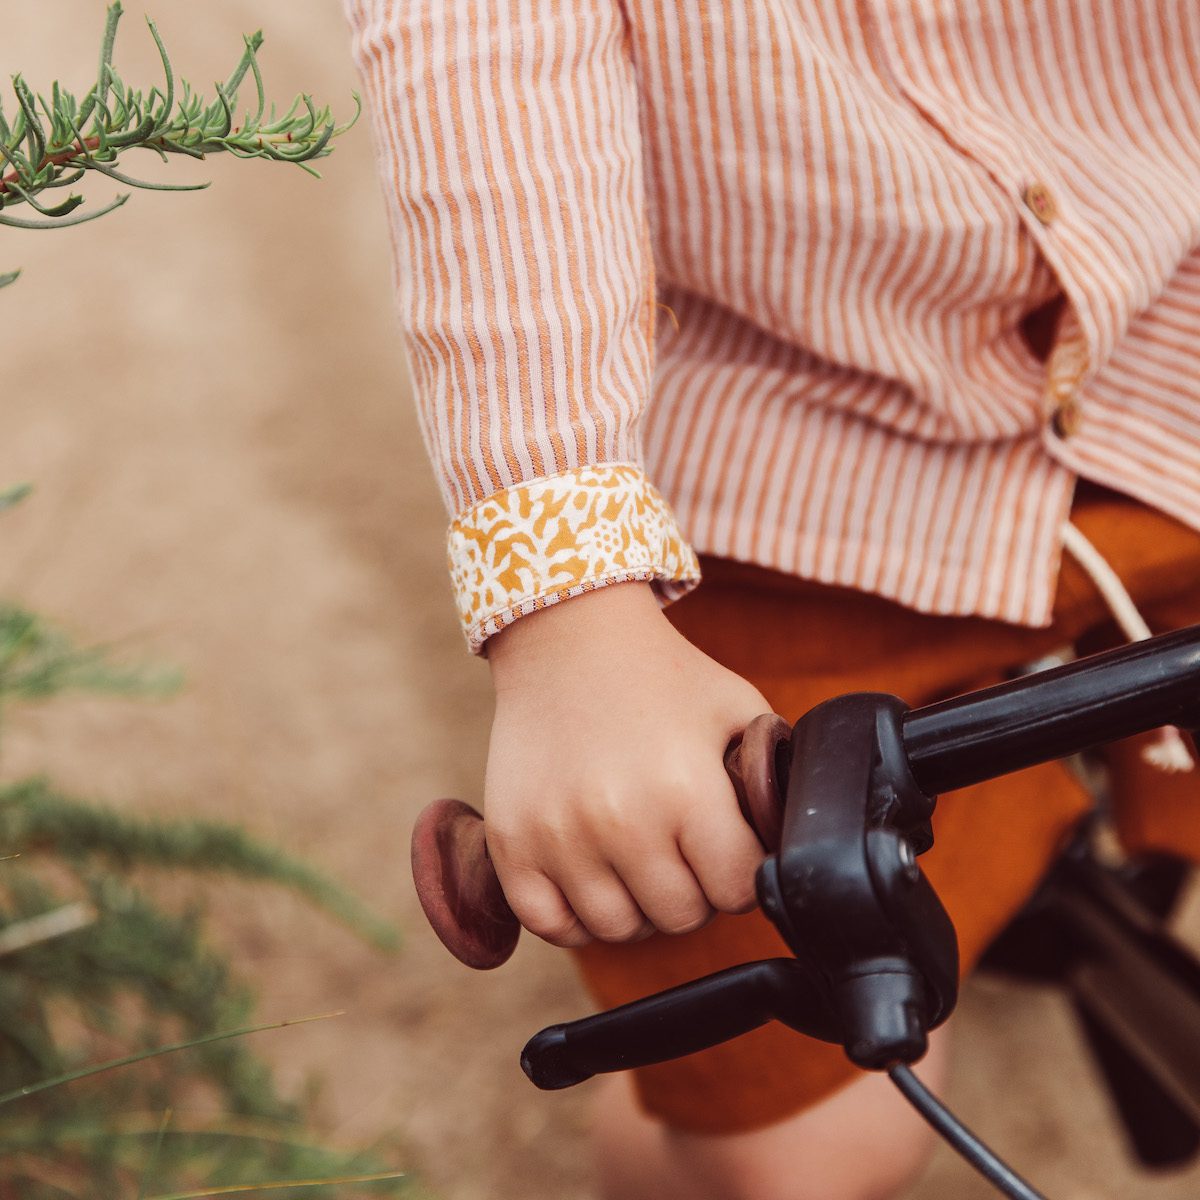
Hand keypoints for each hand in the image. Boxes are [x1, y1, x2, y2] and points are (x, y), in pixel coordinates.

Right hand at [483, 580, 768, 947]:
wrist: (567, 636)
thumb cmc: (662, 675)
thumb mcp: (738, 708)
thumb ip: (770, 777)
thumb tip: (791, 840)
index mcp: (686, 789)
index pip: (736, 891)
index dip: (741, 871)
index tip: (727, 845)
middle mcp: (620, 820)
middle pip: (679, 917)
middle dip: (693, 889)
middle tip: (682, 849)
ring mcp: (559, 835)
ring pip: (617, 929)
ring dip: (637, 905)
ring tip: (639, 861)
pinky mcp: (511, 841)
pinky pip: (551, 923)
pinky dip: (575, 916)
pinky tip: (591, 877)